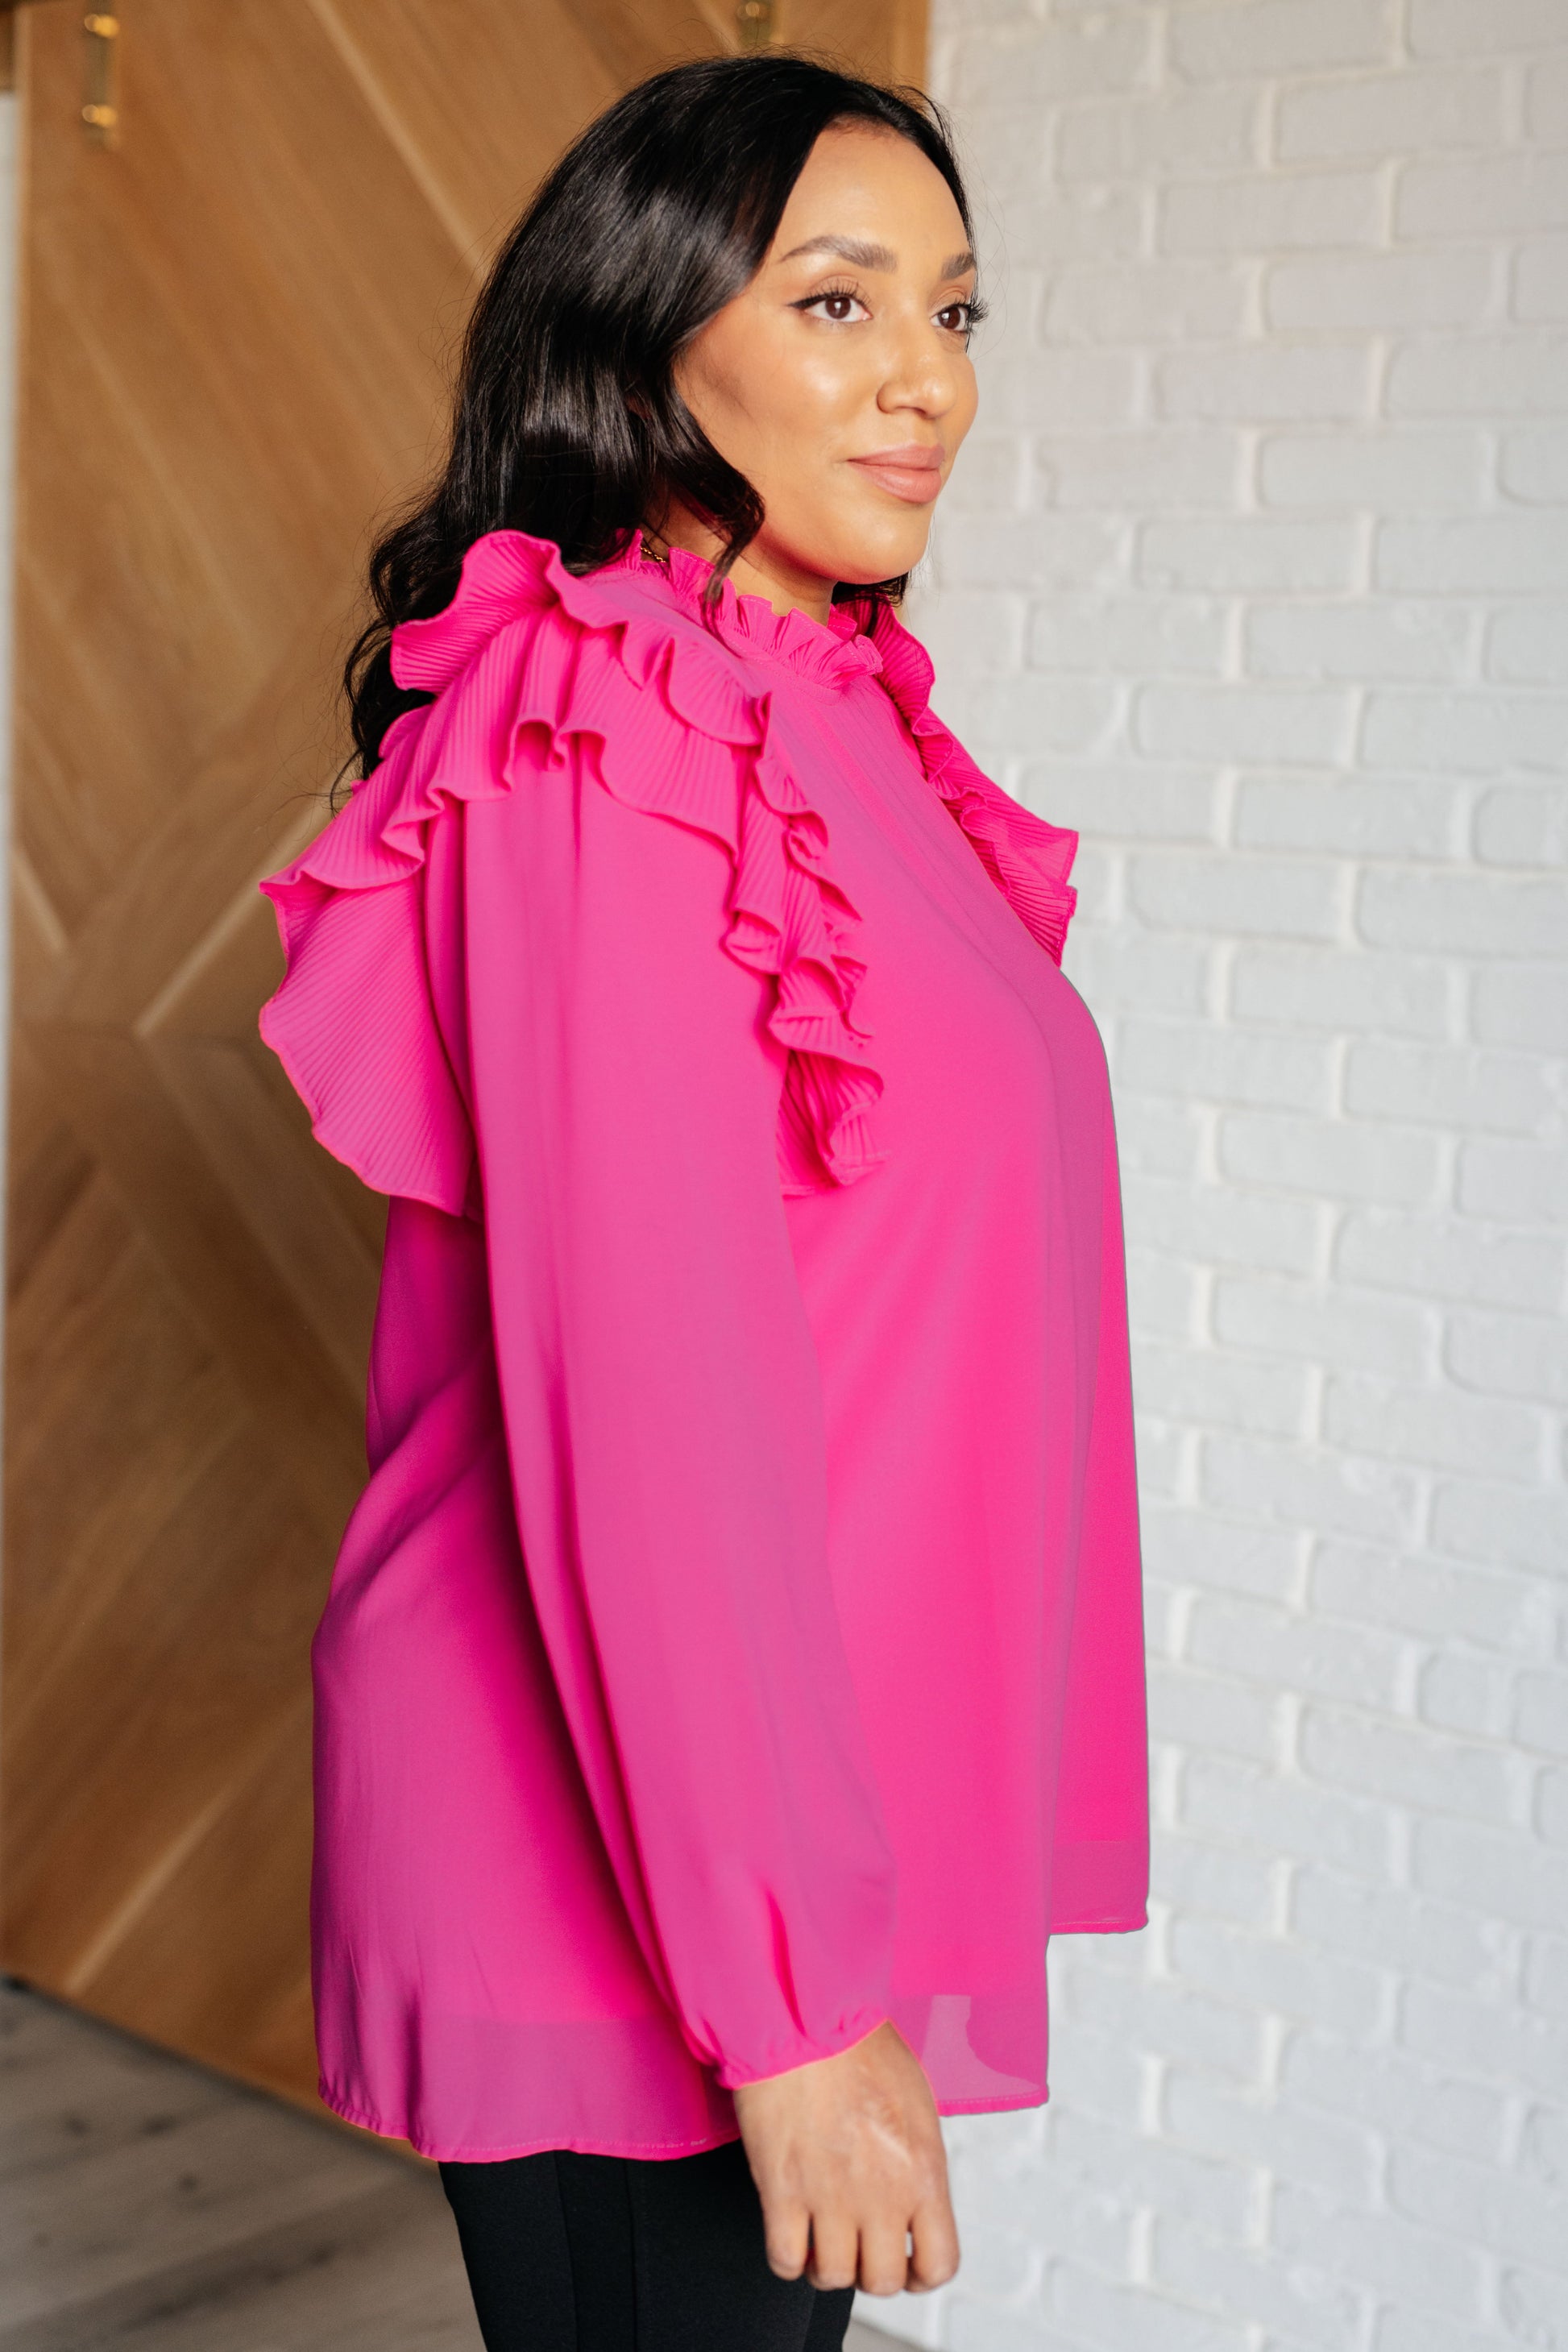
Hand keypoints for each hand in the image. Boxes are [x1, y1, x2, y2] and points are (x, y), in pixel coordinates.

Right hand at [731, 2019, 959, 2297]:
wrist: (803, 2018)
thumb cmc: (858, 2046)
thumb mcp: (916, 2103)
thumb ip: (919, 2162)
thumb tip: (915, 2198)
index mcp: (924, 2172)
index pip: (939, 2263)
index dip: (921, 2274)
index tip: (905, 2263)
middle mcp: (882, 2195)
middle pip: (884, 2281)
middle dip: (869, 2268)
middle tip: (855, 2241)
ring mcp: (830, 2198)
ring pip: (833, 2278)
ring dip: (825, 2263)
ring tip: (818, 2235)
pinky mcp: (782, 2192)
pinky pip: (785, 2261)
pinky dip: (787, 2256)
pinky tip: (789, 2229)